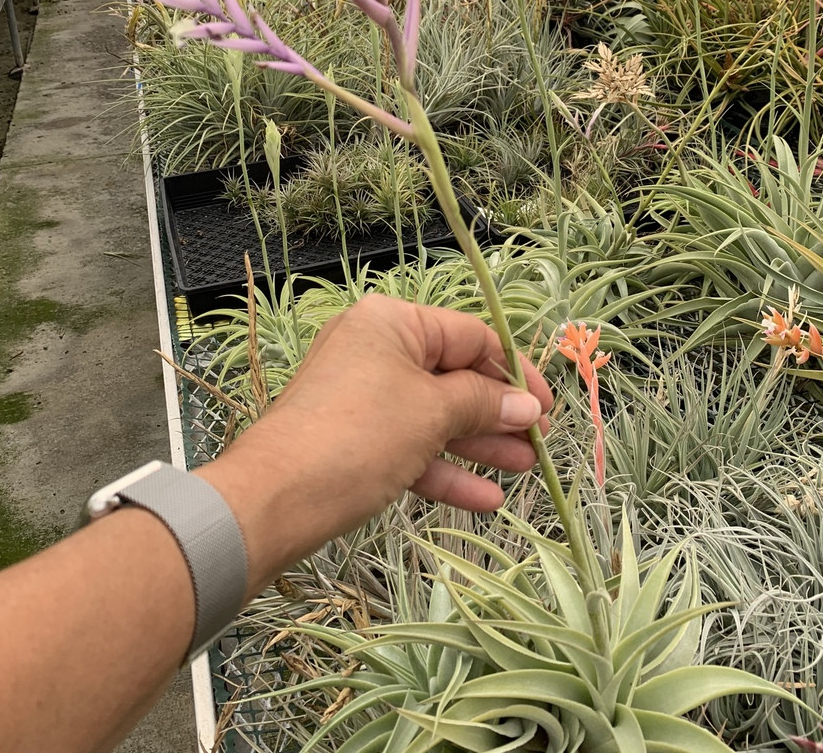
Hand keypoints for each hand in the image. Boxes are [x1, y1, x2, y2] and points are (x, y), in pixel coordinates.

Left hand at [199, 294, 552, 593]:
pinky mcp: (354, 442)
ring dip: (479, 443)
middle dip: (498, 412)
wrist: (274, 499)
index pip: (469, 336)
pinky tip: (485, 499)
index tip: (548, 407)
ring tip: (524, 468)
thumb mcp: (431, 412)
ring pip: (434, 417)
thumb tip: (527, 406)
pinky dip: (445, 470)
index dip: (513, 371)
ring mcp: (362, 397)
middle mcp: (375, 350)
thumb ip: (482, 404)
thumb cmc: (358, 435)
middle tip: (539, 443)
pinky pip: (410, 448)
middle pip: (453, 377)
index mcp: (392, 323)